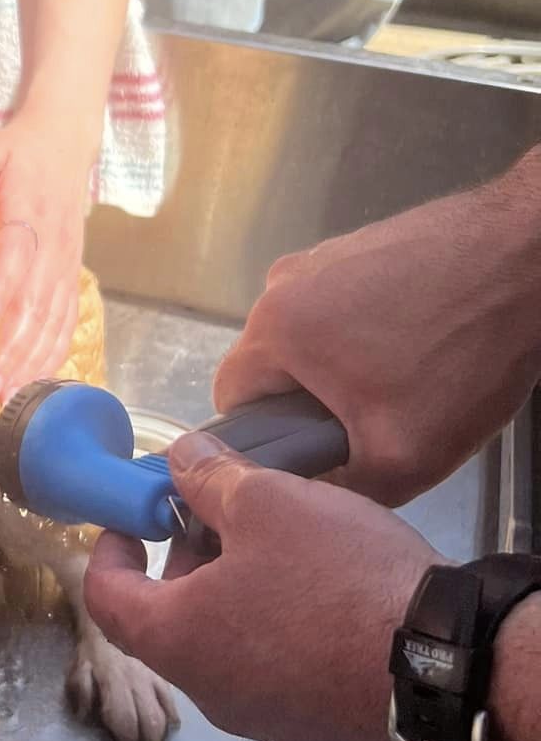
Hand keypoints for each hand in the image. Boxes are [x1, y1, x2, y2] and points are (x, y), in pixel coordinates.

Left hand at [0, 114, 87, 400]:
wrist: (65, 148)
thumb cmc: (20, 153)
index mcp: (30, 213)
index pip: (17, 251)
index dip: (3, 282)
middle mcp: (54, 246)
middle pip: (37, 302)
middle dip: (15, 346)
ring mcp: (66, 266)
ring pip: (53, 321)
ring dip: (32, 360)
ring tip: (7, 393)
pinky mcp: (71, 278)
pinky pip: (66, 322)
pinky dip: (52, 354)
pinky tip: (34, 382)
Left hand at [83, 434, 439, 740]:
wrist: (444, 674)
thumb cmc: (340, 585)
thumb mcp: (271, 504)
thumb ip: (213, 479)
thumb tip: (179, 459)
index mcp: (177, 639)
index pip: (105, 597)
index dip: (109, 549)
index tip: (132, 517)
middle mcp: (209, 692)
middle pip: (170, 620)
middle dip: (187, 562)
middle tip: (223, 518)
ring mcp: (265, 721)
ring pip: (228, 647)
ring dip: (239, 594)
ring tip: (285, 547)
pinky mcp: (317, 734)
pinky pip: (280, 673)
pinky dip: (283, 631)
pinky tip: (328, 597)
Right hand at [214, 161, 540, 505]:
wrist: (529, 257)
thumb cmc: (459, 355)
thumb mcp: (402, 456)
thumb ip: (338, 489)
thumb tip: (306, 497)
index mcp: (271, 329)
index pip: (230, 402)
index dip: (268, 442)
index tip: (320, 456)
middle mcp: (281, 283)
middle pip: (272, 368)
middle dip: (313, 404)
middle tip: (376, 426)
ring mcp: (322, 257)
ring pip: (311, 338)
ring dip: (346, 368)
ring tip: (410, 385)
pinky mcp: (361, 243)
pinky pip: (345, 306)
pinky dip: (374, 333)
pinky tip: (427, 345)